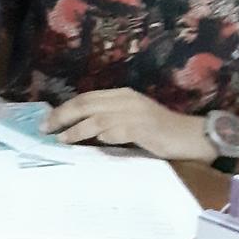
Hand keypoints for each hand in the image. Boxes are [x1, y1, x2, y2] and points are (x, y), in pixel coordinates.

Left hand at [45, 89, 210, 160]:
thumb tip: (78, 129)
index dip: (64, 109)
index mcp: (121, 95)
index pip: (85, 98)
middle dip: (62, 116)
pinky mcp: (144, 128)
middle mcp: (126, 100)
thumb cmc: (160, 132)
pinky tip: (95, 142)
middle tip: (45, 129)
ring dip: (76, 129)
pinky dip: (104, 136)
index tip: (46, 121)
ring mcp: (135, 113)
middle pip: (86, 104)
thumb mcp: (131, 120)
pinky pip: (118, 130)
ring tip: (62, 138)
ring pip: (97, 118)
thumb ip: (108, 121)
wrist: (193, 136)